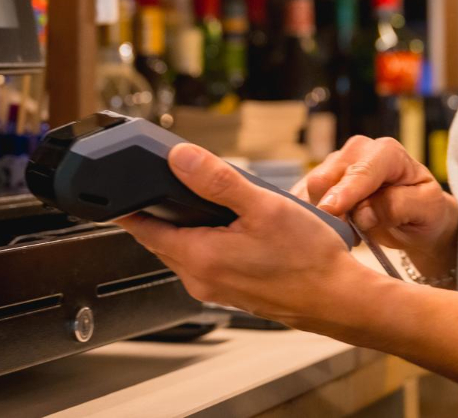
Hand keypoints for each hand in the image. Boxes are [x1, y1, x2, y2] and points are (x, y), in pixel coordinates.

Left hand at [114, 144, 383, 330]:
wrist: (339, 298)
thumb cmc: (308, 260)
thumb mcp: (263, 206)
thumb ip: (217, 181)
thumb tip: (180, 158)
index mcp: (199, 257)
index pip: (140, 228)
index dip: (127, 203)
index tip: (118, 185)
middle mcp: (200, 278)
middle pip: (161, 237)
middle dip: (161, 208)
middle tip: (170, 178)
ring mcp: (215, 288)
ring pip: (183, 248)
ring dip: (186, 224)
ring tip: (206, 198)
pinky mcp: (231, 291)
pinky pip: (204, 260)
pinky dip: (206, 239)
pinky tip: (231, 225)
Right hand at [292, 136, 457, 276]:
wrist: (417, 218)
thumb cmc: (425, 211)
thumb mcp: (425, 209)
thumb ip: (397, 206)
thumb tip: (363, 213)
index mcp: (387, 152)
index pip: (360, 171)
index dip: (345, 191)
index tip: (331, 210)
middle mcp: (358, 151)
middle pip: (325, 177)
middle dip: (329, 208)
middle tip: (347, 236)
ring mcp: (338, 164)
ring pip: (311, 189)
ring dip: (320, 215)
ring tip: (346, 234)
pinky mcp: (324, 180)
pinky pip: (304, 197)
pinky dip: (311, 216)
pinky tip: (330, 230)